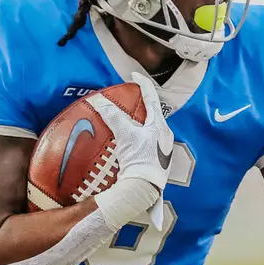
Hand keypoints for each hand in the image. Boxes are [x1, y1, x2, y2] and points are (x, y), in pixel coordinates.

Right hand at [87, 70, 172, 227]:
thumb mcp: (125, 135)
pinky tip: (128, 143)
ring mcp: (161, 149)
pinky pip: (146, 143)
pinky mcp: (156, 161)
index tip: (133, 75)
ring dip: (138, 124)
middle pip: (152, 114)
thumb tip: (99, 102)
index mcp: (159, 125)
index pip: (152, 98)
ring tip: (126, 122)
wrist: (144, 188)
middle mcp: (164, 135)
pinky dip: (136, 138)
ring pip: (149, 129)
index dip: (143, 84)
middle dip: (140, 106)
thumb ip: (113, 116)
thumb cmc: (140, 160)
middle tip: (129, 100)